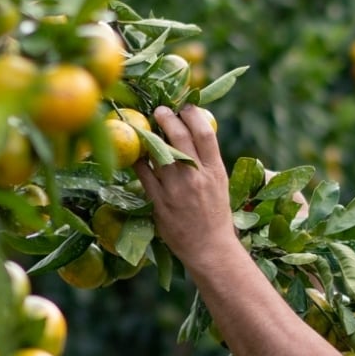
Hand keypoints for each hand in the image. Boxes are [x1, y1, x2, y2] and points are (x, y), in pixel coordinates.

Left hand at [132, 105, 234, 268]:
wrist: (209, 248)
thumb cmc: (215, 215)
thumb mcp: (219, 184)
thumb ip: (207, 162)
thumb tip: (193, 136)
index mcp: (215, 171)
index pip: (205, 133)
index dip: (193, 114)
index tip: (185, 107)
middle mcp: (196, 176)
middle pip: (180, 136)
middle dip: (167, 117)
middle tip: (159, 110)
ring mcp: (176, 188)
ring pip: (159, 152)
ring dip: (149, 136)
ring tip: (144, 127)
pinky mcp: (159, 201)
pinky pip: (144, 174)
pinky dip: (138, 160)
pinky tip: (135, 153)